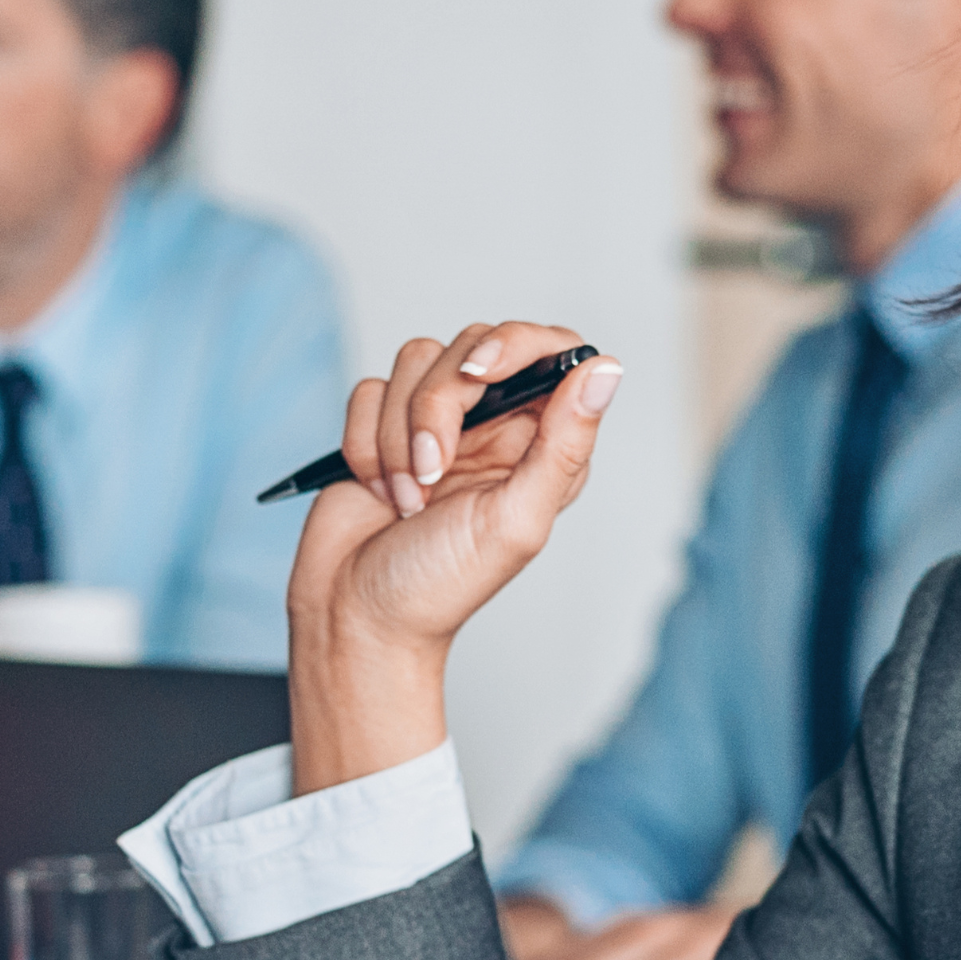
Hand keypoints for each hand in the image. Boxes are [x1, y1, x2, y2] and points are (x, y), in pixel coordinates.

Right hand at [286, 323, 621, 793]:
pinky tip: (378, 491)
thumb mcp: (516, 521)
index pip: (549, 351)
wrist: (356, 616)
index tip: (480, 374)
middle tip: (434, 474)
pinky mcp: (382, 428)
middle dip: (438, 407)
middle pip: (471, 346)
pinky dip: (365, 443)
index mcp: (541, 444)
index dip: (516, 343)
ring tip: (407, 498)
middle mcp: (493, 425)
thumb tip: (605, 370)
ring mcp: (437, 424)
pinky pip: (369, 390)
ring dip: (398, 436)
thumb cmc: (439, 587)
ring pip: (415, 362)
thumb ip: (565, 444)